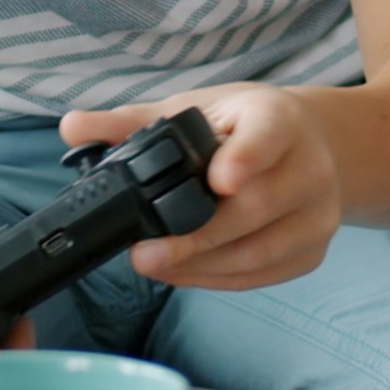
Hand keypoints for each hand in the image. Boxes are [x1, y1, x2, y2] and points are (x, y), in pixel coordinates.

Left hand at [59, 86, 342, 290]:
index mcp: (279, 118)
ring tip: (154, 265)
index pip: (268, 137)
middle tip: (144, 252)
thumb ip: (132, 122)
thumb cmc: (241, 125)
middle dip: (198, 235)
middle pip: (257, 208)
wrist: (311, 146)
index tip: (219, 181)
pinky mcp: (313, 251)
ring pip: (260, 251)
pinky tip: (182, 273)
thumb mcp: (193, 110)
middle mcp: (310, 166)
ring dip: (202, 265)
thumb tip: (70, 127)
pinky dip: (219, 278)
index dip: (245, 159)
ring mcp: (318, 214)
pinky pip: (263, 274)